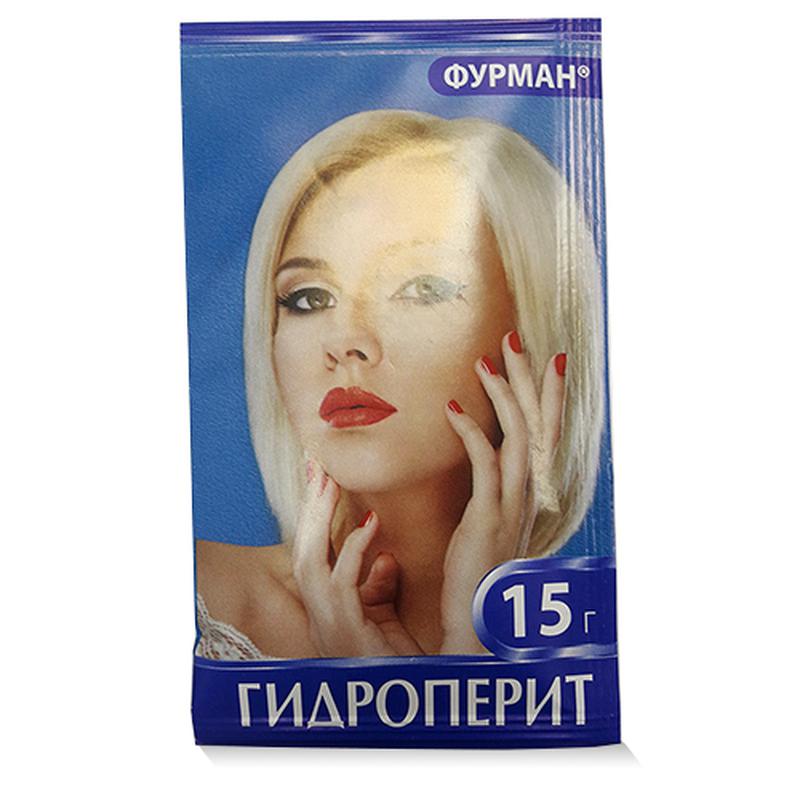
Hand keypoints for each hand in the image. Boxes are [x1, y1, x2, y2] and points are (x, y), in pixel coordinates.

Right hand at [292, 461, 422, 656]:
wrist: (415, 700)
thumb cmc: (397, 663)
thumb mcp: (383, 618)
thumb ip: (378, 585)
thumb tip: (386, 555)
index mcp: (326, 611)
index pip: (313, 554)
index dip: (314, 516)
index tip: (320, 476)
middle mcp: (319, 618)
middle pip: (303, 551)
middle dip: (309, 508)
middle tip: (318, 466)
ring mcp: (328, 627)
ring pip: (310, 563)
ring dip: (320, 520)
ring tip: (329, 482)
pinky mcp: (346, 634)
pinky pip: (340, 585)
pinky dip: (353, 552)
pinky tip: (371, 525)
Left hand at [439, 332, 565, 652]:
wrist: (479, 620)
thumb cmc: (478, 569)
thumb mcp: (490, 522)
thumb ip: (492, 490)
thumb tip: (485, 460)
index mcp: (528, 490)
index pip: (543, 431)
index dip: (546, 394)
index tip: (544, 358)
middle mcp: (527, 492)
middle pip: (536, 423)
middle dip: (528, 378)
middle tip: (515, 339)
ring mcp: (511, 504)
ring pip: (516, 436)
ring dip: (502, 394)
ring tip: (486, 359)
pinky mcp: (487, 517)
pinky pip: (483, 465)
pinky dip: (471, 433)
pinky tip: (453, 409)